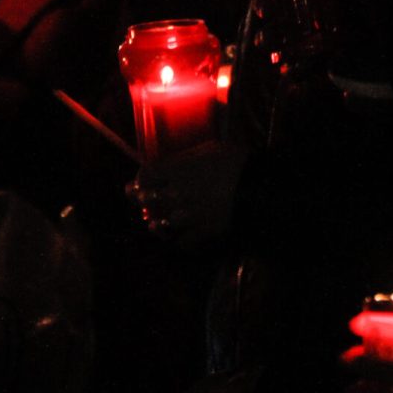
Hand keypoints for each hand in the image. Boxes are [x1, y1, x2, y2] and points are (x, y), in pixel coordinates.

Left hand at [127, 140, 248, 246]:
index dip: (141, 177)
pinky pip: (181, 242)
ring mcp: (188, 216)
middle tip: (134, 197)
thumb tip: (174, 164)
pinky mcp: (201, 233)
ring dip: (154, 222)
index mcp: (178, 171)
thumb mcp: (210, 149)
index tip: (140, 178)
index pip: (146, 175)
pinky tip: (174, 237)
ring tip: (152, 223)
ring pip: (160, 224)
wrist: (259, 187)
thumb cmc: (236, 162)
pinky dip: (175, 240)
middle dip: (138, 198)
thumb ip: (187, 158)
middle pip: (147, 199)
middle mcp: (177, 194)